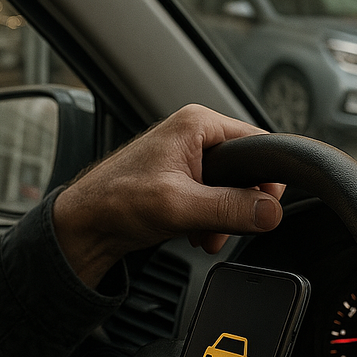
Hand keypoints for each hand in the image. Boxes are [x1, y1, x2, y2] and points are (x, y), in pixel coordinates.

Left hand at [52, 104, 283, 287]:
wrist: (86, 224)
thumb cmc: (114, 201)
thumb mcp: (179, 206)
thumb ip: (229, 208)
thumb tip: (271, 211)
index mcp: (196, 123)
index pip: (259, 144)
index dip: (267, 180)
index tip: (265, 209)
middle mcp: (195, 134)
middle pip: (247, 170)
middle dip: (239, 205)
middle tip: (224, 226)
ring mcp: (189, 157)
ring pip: (233, 189)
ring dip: (224, 217)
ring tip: (204, 233)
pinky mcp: (184, 179)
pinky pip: (216, 199)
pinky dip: (212, 220)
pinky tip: (197, 233)